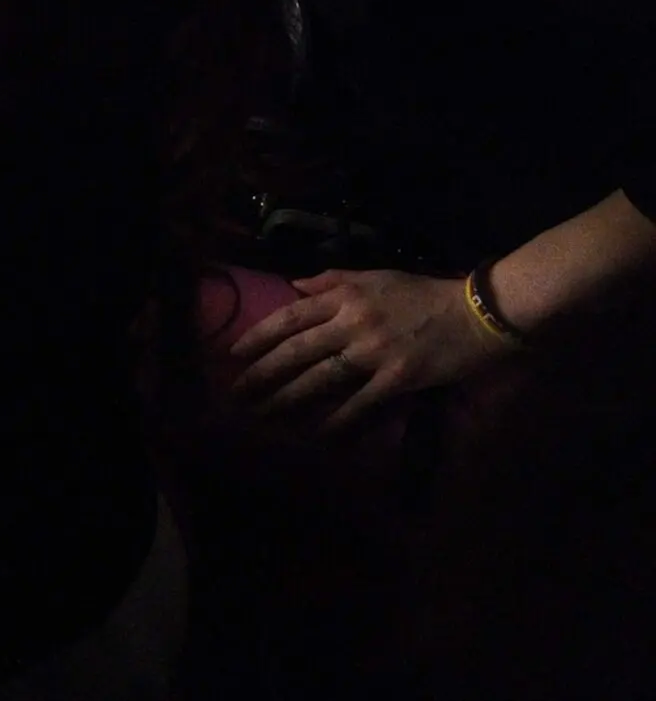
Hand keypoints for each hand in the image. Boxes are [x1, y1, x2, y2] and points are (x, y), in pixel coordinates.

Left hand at [231, 267, 515, 428]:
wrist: (476, 311)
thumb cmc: (423, 292)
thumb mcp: (374, 276)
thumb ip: (332, 280)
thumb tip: (292, 286)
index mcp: (345, 296)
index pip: (290, 317)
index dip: (259, 336)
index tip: (235, 353)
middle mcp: (353, 323)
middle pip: (297, 350)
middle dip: (263, 373)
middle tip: (237, 392)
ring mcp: (375, 352)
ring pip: (321, 377)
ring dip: (289, 398)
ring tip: (265, 413)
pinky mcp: (399, 378)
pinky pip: (361, 403)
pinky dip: (339, 420)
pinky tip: (319, 434)